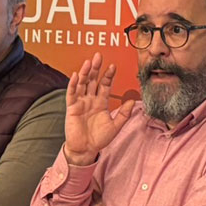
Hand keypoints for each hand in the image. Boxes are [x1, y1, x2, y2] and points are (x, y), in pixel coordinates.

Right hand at [63, 52, 135, 166]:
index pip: (104, 85)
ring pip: (82, 84)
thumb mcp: (115, 126)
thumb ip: (124, 114)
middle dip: (96, 68)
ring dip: (85, 72)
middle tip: (99, 55)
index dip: (108, 75)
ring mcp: (80, 103)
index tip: (113, 66)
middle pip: (93, 80)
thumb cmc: (99, 139)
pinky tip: (76, 75)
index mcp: (101, 102)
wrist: (86, 149)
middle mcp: (90, 100)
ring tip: (89, 62)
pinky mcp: (71, 108)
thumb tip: (133, 101)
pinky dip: (73, 84)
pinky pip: (72, 94)